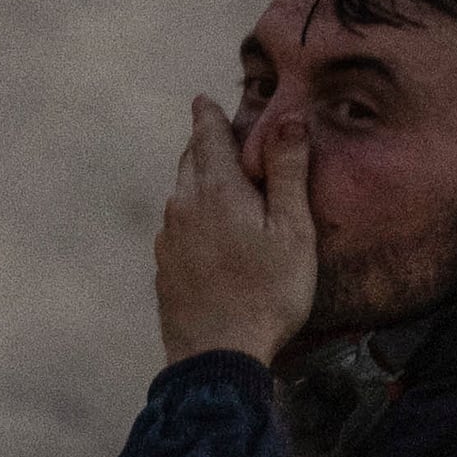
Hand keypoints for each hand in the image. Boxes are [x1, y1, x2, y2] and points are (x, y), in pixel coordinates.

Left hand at [156, 98, 316, 367]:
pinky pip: (177, 228)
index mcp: (215, 189)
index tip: (204, 99)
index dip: (208, 114)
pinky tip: (210, 235)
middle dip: (203, 143)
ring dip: (198, 181)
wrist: (218, 357)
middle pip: (189, 160)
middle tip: (215, 133)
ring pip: (180, 194)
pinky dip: (192, 217)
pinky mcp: (164, 268)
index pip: (205, 134)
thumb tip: (289, 119)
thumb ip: (288, 171)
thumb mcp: (293, 230)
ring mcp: (167, 239)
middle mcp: (182, 206)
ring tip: (220, 183)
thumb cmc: (266, 294)